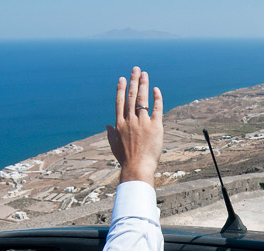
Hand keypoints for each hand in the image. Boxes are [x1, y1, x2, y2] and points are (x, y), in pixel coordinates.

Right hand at [106, 66, 163, 185]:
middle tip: (136, 69)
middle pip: (131, 96)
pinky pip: (156, 109)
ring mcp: (142, 123)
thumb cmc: (126, 160)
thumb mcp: (114, 146)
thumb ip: (110, 134)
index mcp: (119, 124)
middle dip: (133, 81)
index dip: (121, 89)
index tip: (122, 78)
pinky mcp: (155, 127)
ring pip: (142, 99)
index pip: (119, 102)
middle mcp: (130, 121)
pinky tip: (156, 89)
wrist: (137, 168)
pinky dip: (156, 98)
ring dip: (143, 85)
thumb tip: (106, 126)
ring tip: (145, 74)